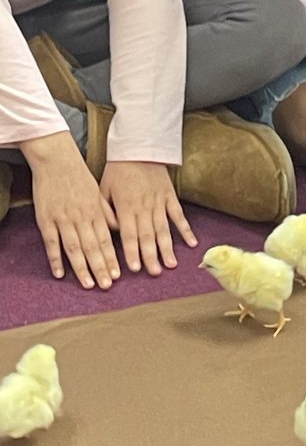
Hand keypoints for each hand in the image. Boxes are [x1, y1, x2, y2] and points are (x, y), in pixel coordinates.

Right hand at [21, 131, 118, 289]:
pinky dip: (56, 259)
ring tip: (89, 284)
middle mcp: (82, 217)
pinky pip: (52, 243)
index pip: (106, 240)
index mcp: (96, 211)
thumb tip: (119, 229)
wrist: (56, 160)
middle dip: (101, 268)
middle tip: (107, 286)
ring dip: (82, 268)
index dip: (111, 258)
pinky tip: (60, 274)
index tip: (118, 274)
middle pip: (93, 248)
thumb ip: (108, 212)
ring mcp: (63, 219)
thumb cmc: (78, 176)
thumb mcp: (98, 192)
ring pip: (75, 248)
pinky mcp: (46, 219)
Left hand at [100, 161, 196, 274]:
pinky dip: (186, 230)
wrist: (138, 147)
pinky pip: (179, 215)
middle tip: (154, 273)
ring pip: (164, 229)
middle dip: (151, 256)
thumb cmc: (118, 169)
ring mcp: (159, 202)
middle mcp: (144, 207)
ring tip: (171, 265)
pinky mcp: (170, 196)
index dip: (132, 252)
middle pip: (147, 235)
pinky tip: (191, 243)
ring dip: (167, 248)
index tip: (135, 268)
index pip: (129, 234)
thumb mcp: (103, 189)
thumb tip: (110, 233)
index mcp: (126, 206)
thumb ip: (105, 212)